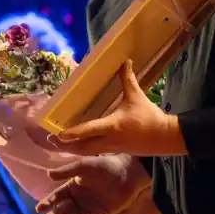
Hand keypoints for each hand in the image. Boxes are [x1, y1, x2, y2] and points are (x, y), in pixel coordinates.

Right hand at [36, 155, 155, 213]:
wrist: (126, 173)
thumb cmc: (104, 166)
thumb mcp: (83, 166)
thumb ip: (67, 171)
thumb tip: (48, 175)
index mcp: (72, 186)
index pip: (56, 197)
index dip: (47, 202)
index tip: (39, 208)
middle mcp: (78, 199)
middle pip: (62, 210)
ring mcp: (88, 208)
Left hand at [51, 61, 185, 157]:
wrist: (165, 138)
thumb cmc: (149, 116)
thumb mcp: (137, 96)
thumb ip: (127, 79)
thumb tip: (124, 61)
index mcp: (112, 125)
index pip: (88, 130)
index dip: (73, 133)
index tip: (58, 134)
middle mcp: (108, 139)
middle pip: (82, 147)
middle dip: (65, 145)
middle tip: (50, 139)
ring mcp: (111, 148)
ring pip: (87, 152)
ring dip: (72, 149)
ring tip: (58, 144)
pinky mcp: (114, 151)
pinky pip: (94, 152)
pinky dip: (83, 150)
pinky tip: (76, 147)